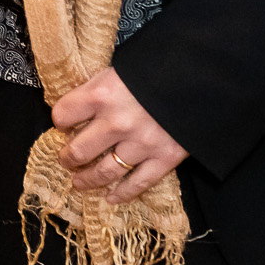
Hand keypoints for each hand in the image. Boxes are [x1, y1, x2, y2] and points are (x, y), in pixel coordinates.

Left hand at [51, 67, 188, 204]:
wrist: (203, 77)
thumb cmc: (159, 66)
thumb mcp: (121, 68)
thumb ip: (101, 88)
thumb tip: (82, 105)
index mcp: (102, 94)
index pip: (64, 113)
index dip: (61, 119)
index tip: (63, 123)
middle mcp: (116, 122)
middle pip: (79, 149)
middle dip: (68, 157)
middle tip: (66, 159)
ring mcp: (140, 143)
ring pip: (104, 172)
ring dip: (88, 179)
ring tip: (79, 182)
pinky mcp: (164, 158)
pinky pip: (138, 183)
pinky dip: (122, 193)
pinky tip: (111, 198)